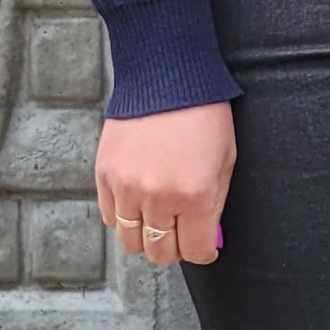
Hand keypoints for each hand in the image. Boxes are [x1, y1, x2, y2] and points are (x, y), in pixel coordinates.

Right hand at [96, 103, 233, 269]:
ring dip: (145, 235)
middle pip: (160, 253)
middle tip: (180, 232)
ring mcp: (126, 186)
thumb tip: (207, 239)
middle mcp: (157, 197)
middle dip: (174, 248)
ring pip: (131, 241)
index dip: (203, 251)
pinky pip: (110, 216)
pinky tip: (137, 200)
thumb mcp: (224, 162)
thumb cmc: (203, 116)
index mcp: (194, 195)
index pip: (196, 251)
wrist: (166, 76)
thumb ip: (214, 206)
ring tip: (156, 218)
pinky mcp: (105, 174)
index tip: (204, 245)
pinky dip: (123, 215)